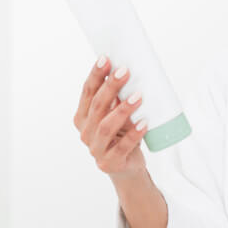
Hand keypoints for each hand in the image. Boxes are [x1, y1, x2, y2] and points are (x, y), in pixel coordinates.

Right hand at [73, 57, 147, 178]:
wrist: (127, 168)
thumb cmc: (121, 136)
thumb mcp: (118, 115)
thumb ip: (118, 98)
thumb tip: (129, 70)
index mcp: (83, 117)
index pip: (87, 92)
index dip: (96, 75)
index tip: (106, 59)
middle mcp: (85, 132)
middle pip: (97, 106)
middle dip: (110, 87)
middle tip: (125, 72)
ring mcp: (96, 149)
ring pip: (106, 126)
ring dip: (123, 109)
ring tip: (138, 96)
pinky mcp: (110, 163)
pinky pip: (122, 147)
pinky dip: (134, 134)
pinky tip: (144, 123)